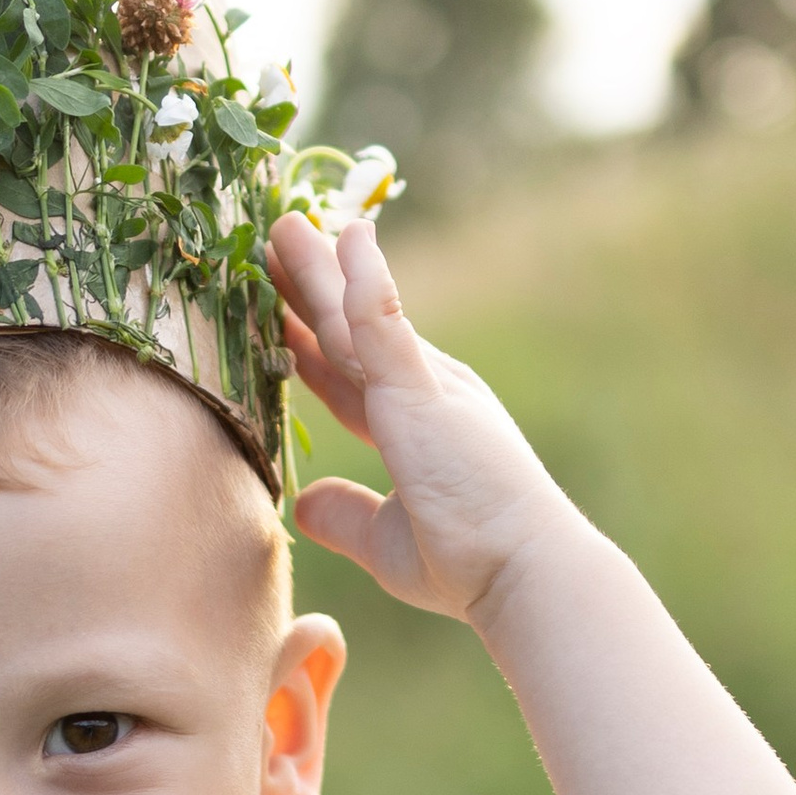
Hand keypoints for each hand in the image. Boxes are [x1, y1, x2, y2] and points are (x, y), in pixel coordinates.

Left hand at [267, 214, 575, 626]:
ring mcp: (424, 385)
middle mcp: (424, 393)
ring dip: (318, 267)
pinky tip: (346, 235)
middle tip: (274, 242)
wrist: (521, 571)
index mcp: (416, 424)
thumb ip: (344, 515)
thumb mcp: (385, 541)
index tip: (277, 313)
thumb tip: (303, 502)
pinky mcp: (422, 389)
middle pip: (348, 330)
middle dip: (310, 288)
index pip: (347, 375)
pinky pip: (381, 320)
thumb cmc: (469, 561)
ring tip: (283, 223)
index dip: (309, 343)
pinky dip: (361, 277)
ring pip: (354, 314)